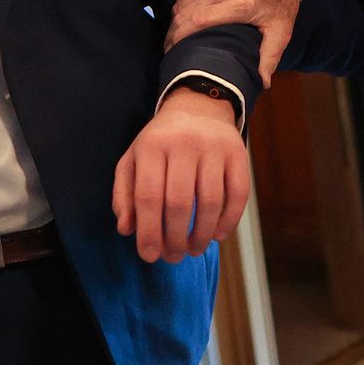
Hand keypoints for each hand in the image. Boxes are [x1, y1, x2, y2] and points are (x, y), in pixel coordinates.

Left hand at [112, 89, 249, 262]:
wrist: (198, 107)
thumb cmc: (160, 143)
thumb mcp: (133, 160)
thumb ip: (125, 195)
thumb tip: (126, 230)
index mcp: (152, 146)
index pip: (148, 196)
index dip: (148, 231)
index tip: (149, 256)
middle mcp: (184, 143)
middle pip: (179, 202)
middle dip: (175, 239)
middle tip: (173, 257)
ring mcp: (214, 147)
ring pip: (210, 202)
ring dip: (201, 235)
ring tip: (194, 249)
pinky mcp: (239, 153)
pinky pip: (238, 194)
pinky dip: (228, 221)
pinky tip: (217, 235)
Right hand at [166, 0, 306, 87]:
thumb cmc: (281, 4)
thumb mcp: (281, 32)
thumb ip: (269, 59)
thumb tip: (260, 84)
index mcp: (241, 2)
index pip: (198, 20)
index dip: (180, 38)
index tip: (174, 54)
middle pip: (184, 13)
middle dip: (173, 34)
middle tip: (171, 52)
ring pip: (181, 2)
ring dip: (176, 22)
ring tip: (177, 39)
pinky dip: (182, 7)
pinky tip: (187, 20)